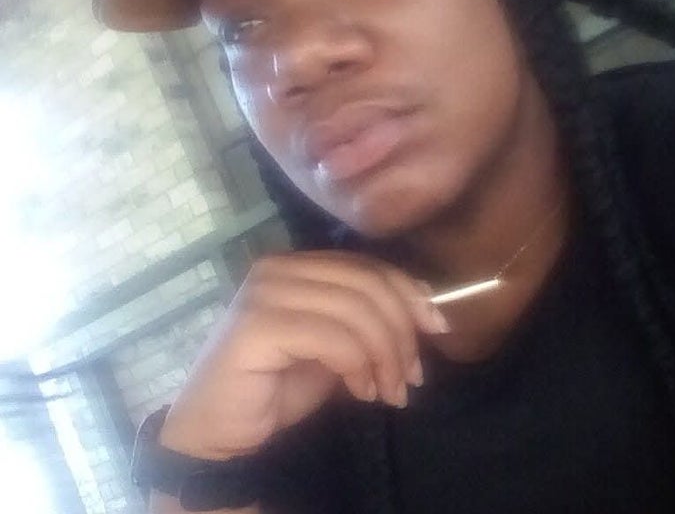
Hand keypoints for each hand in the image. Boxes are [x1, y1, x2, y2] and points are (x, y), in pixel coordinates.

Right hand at [158, 249, 449, 459]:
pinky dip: (358, 366)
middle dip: (402, 332)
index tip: (437, 328)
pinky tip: (361, 391)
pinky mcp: (256, 326)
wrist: (216, 431)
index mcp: (297, 264)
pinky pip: (333, 338)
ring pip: (355, 310)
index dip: (408, 293)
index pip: (368, 266)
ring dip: (385, 355)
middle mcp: (278, 268)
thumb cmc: (276, 387)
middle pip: (367, 284)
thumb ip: (367, 320)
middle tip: (412, 378)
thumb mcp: (336, 347)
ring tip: (390, 392)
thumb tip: (425, 307)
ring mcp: (264, 293)